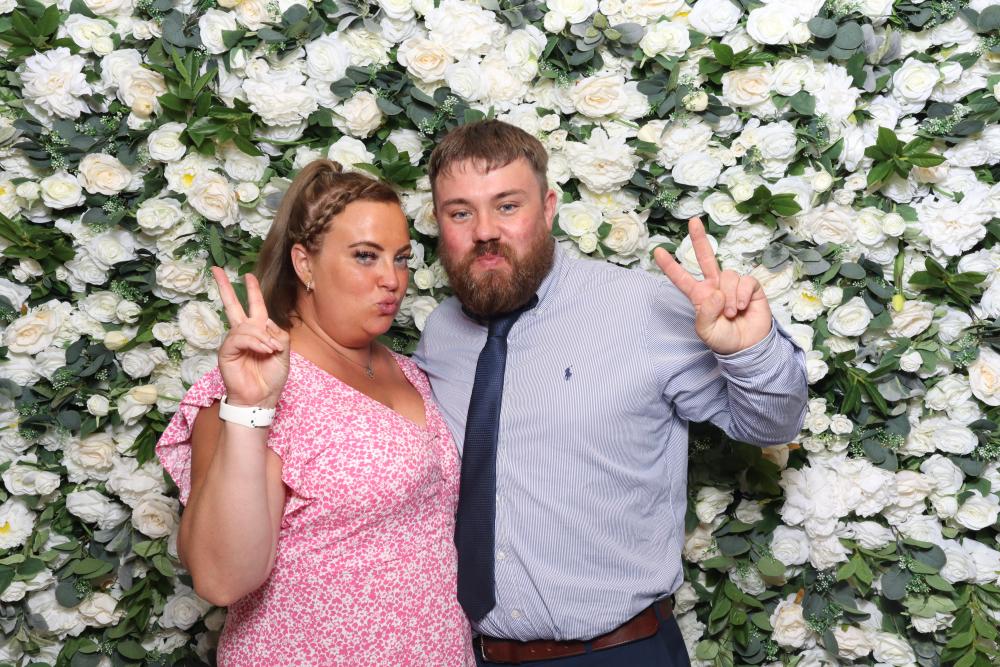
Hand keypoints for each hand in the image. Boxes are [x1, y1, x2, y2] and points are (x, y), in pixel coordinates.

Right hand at [212, 267, 289, 407]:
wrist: (262, 398)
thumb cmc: (271, 377)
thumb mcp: (284, 352)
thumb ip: (277, 333)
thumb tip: (264, 323)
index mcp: (258, 331)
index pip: (254, 307)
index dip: (251, 291)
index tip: (247, 276)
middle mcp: (243, 334)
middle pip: (232, 305)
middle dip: (225, 287)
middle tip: (216, 270)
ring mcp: (233, 342)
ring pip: (245, 327)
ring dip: (262, 337)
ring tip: (271, 350)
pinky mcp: (226, 352)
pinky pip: (239, 338)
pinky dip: (255, 343)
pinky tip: (264, 350)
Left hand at [653, 218, 772, 354]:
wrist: (747, 346)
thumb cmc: (723, 339)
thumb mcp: (706, 331)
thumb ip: (706, 314)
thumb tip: (715, 293)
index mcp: (699, 296)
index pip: (682, 278)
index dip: (670, 266)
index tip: (657, 252)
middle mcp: (714, 286)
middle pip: (706, 258)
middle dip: (699, 239)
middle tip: (693, 222)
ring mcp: (732, 285)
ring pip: (728, 275)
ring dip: (729, 296)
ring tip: (731, 313)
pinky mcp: (750, 287)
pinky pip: (745, 281)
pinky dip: (742, 294)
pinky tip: (742, 307)